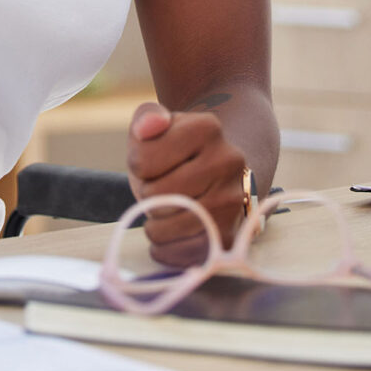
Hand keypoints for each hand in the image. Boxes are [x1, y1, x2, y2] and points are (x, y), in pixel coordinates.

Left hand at [125, 102, 250, 268]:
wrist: (219, 172)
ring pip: (166, 226)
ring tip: (166, 209)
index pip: (142, 160)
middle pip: (155, 194)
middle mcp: (228, 161)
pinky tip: (171, 233)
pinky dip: (166, 248)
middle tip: (161, 187)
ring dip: (154, 223)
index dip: (138, 164)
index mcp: (207, 128)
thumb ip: (147, 117)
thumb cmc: (176, 150)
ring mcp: (232, 200)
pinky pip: (181, 253)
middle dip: (147, 193)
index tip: (154, 162)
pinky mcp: (230, 234)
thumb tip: (149, 125)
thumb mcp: (158, 127)